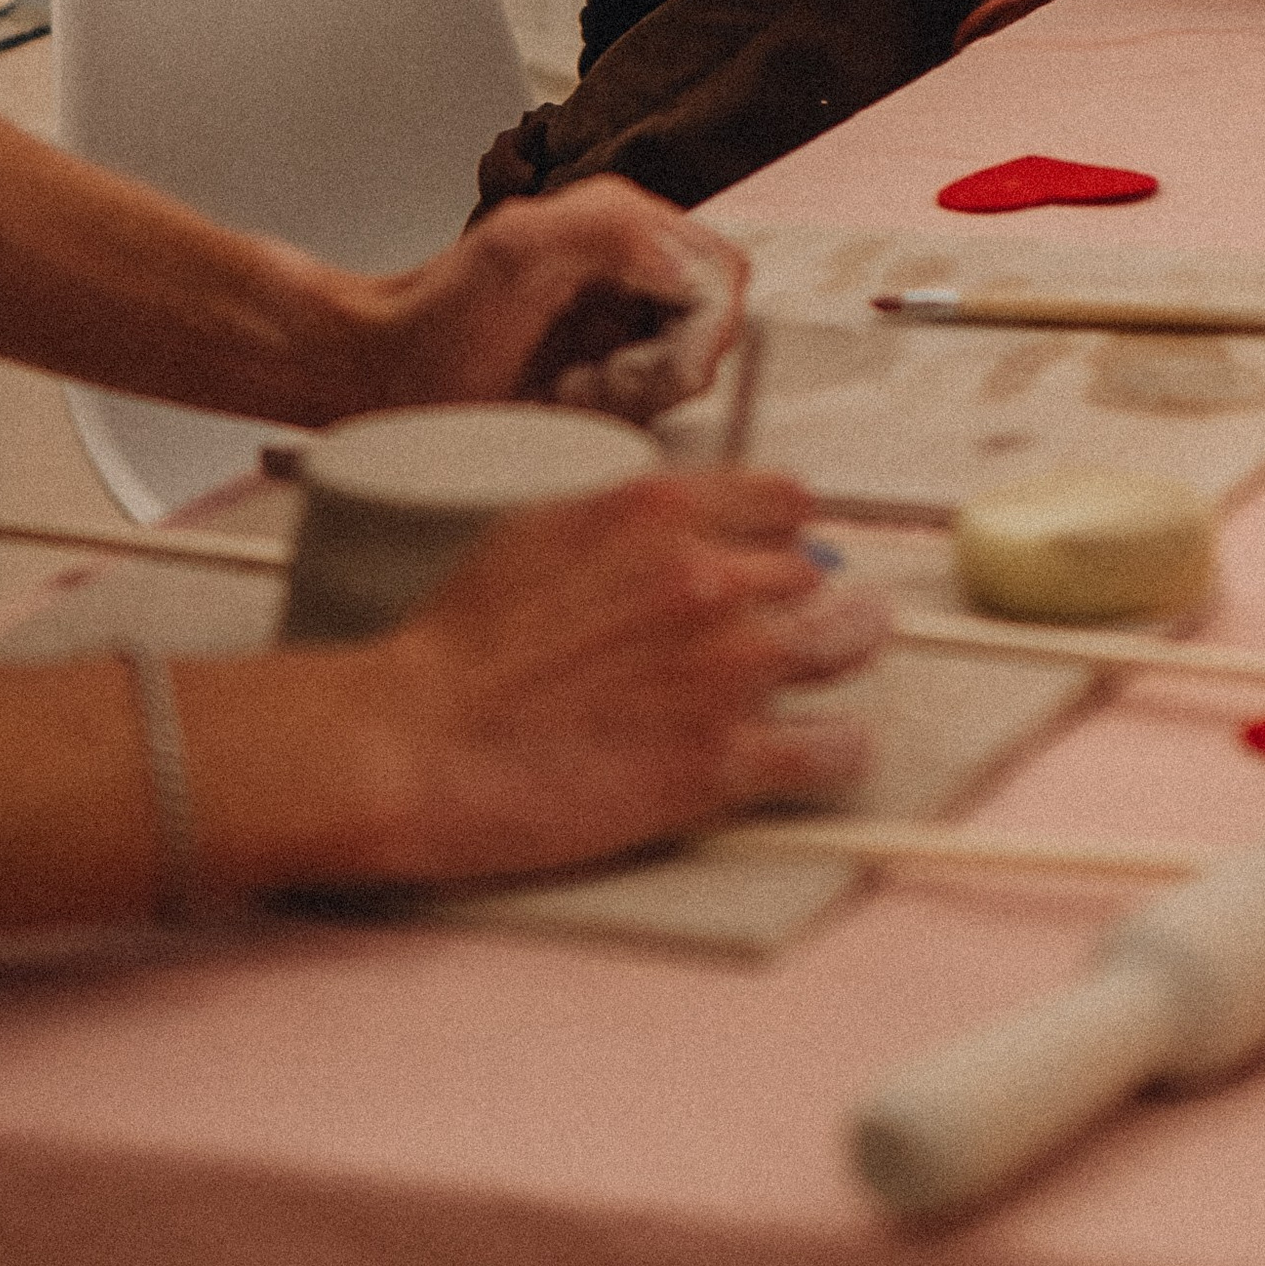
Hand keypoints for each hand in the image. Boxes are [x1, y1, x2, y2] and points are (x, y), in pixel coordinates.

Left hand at [351, 178, 746, 418]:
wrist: (384, 375)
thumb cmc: (434, 325)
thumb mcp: (516, 252)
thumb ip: (611, 229)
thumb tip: (687, 268)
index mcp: (623, 217)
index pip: (721, 278)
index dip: (691, 338)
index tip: (625, 371)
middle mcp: (635, 254)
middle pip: (716, 325)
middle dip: (663, 369)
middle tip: (593, 384)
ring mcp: (628, 306)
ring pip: (693, 364)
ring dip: (639, 393)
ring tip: (572, 391)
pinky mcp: (616, 353)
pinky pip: (660, 391)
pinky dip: (624, 409)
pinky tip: (571, 401)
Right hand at [366, 471, 886, 879]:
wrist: (419, 742)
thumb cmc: (460, 643)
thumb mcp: (541, 528)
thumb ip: (628, 518)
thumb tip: (685, 523)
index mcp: (663, 511)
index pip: (786, 501)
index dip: (789, 531)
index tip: (788, 551)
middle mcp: (709, 578)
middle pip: (815, 577)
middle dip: (806, 599)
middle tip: (800, 622)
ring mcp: (726, 672)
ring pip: (844, 647)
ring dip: (844, 655)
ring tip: (839, 666)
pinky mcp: (723, 763)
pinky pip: (831, 750)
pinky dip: (840, 748)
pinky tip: (833, 746)